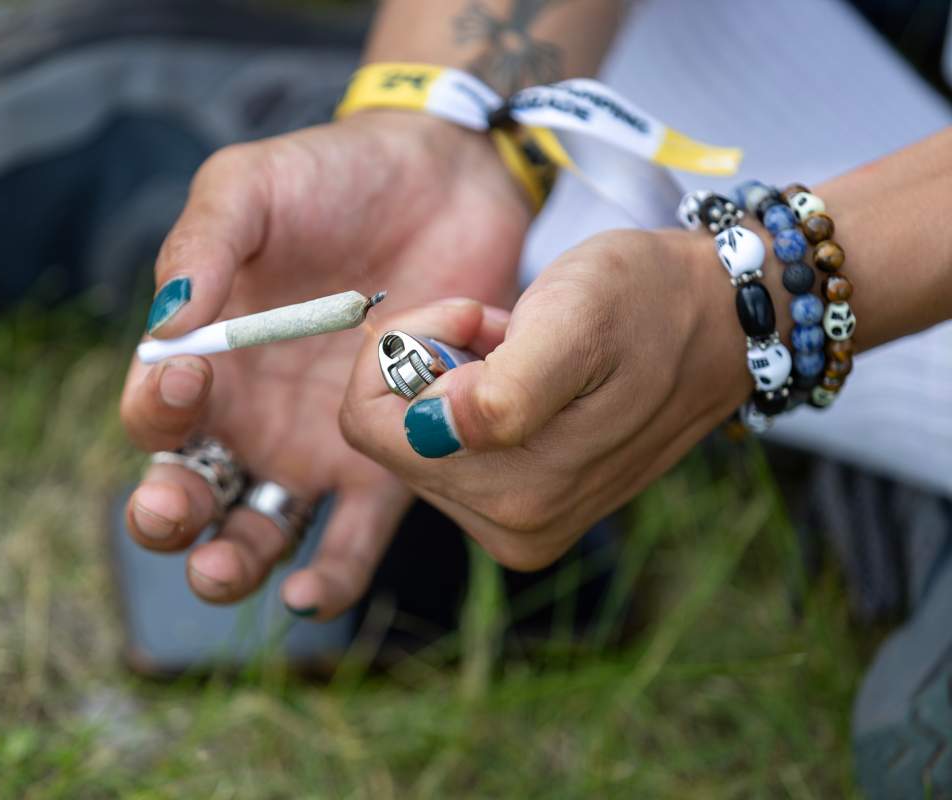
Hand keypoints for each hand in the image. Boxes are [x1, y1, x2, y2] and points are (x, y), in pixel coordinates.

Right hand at [120, 111, 529, 618]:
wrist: (451, 182)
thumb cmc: (337, 176)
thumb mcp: (253, 187)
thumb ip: (203, 247)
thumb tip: (165, 330)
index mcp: (207, 356)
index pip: (155, 412)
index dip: (154, 412)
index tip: (187, 379)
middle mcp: (252, 416)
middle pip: (191, 493)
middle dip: (171, 516)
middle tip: (177, 512)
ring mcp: (317, 448)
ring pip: (256, 532)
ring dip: (232, 562)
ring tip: (227, 566)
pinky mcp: (388, 463)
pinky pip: (350, 539)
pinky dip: (328, 578)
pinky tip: (310, 596)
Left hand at [340, 229, 757, 569]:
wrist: (717, 322)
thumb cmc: (644, 302)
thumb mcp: (573, 319)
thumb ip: (504, 389)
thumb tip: (433, 428)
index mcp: (515, 491)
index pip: (369, 426)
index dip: (402, 352)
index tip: (467, 316)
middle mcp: (513, 527)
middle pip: (391, 439)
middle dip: (432, 370)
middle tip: (501, 334)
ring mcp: (520, 524)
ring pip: (417, 443)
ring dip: (454, 384)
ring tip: (523, 352)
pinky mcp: (527, 510)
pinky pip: (451, 451)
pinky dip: (473, 402)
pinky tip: (528, 377)